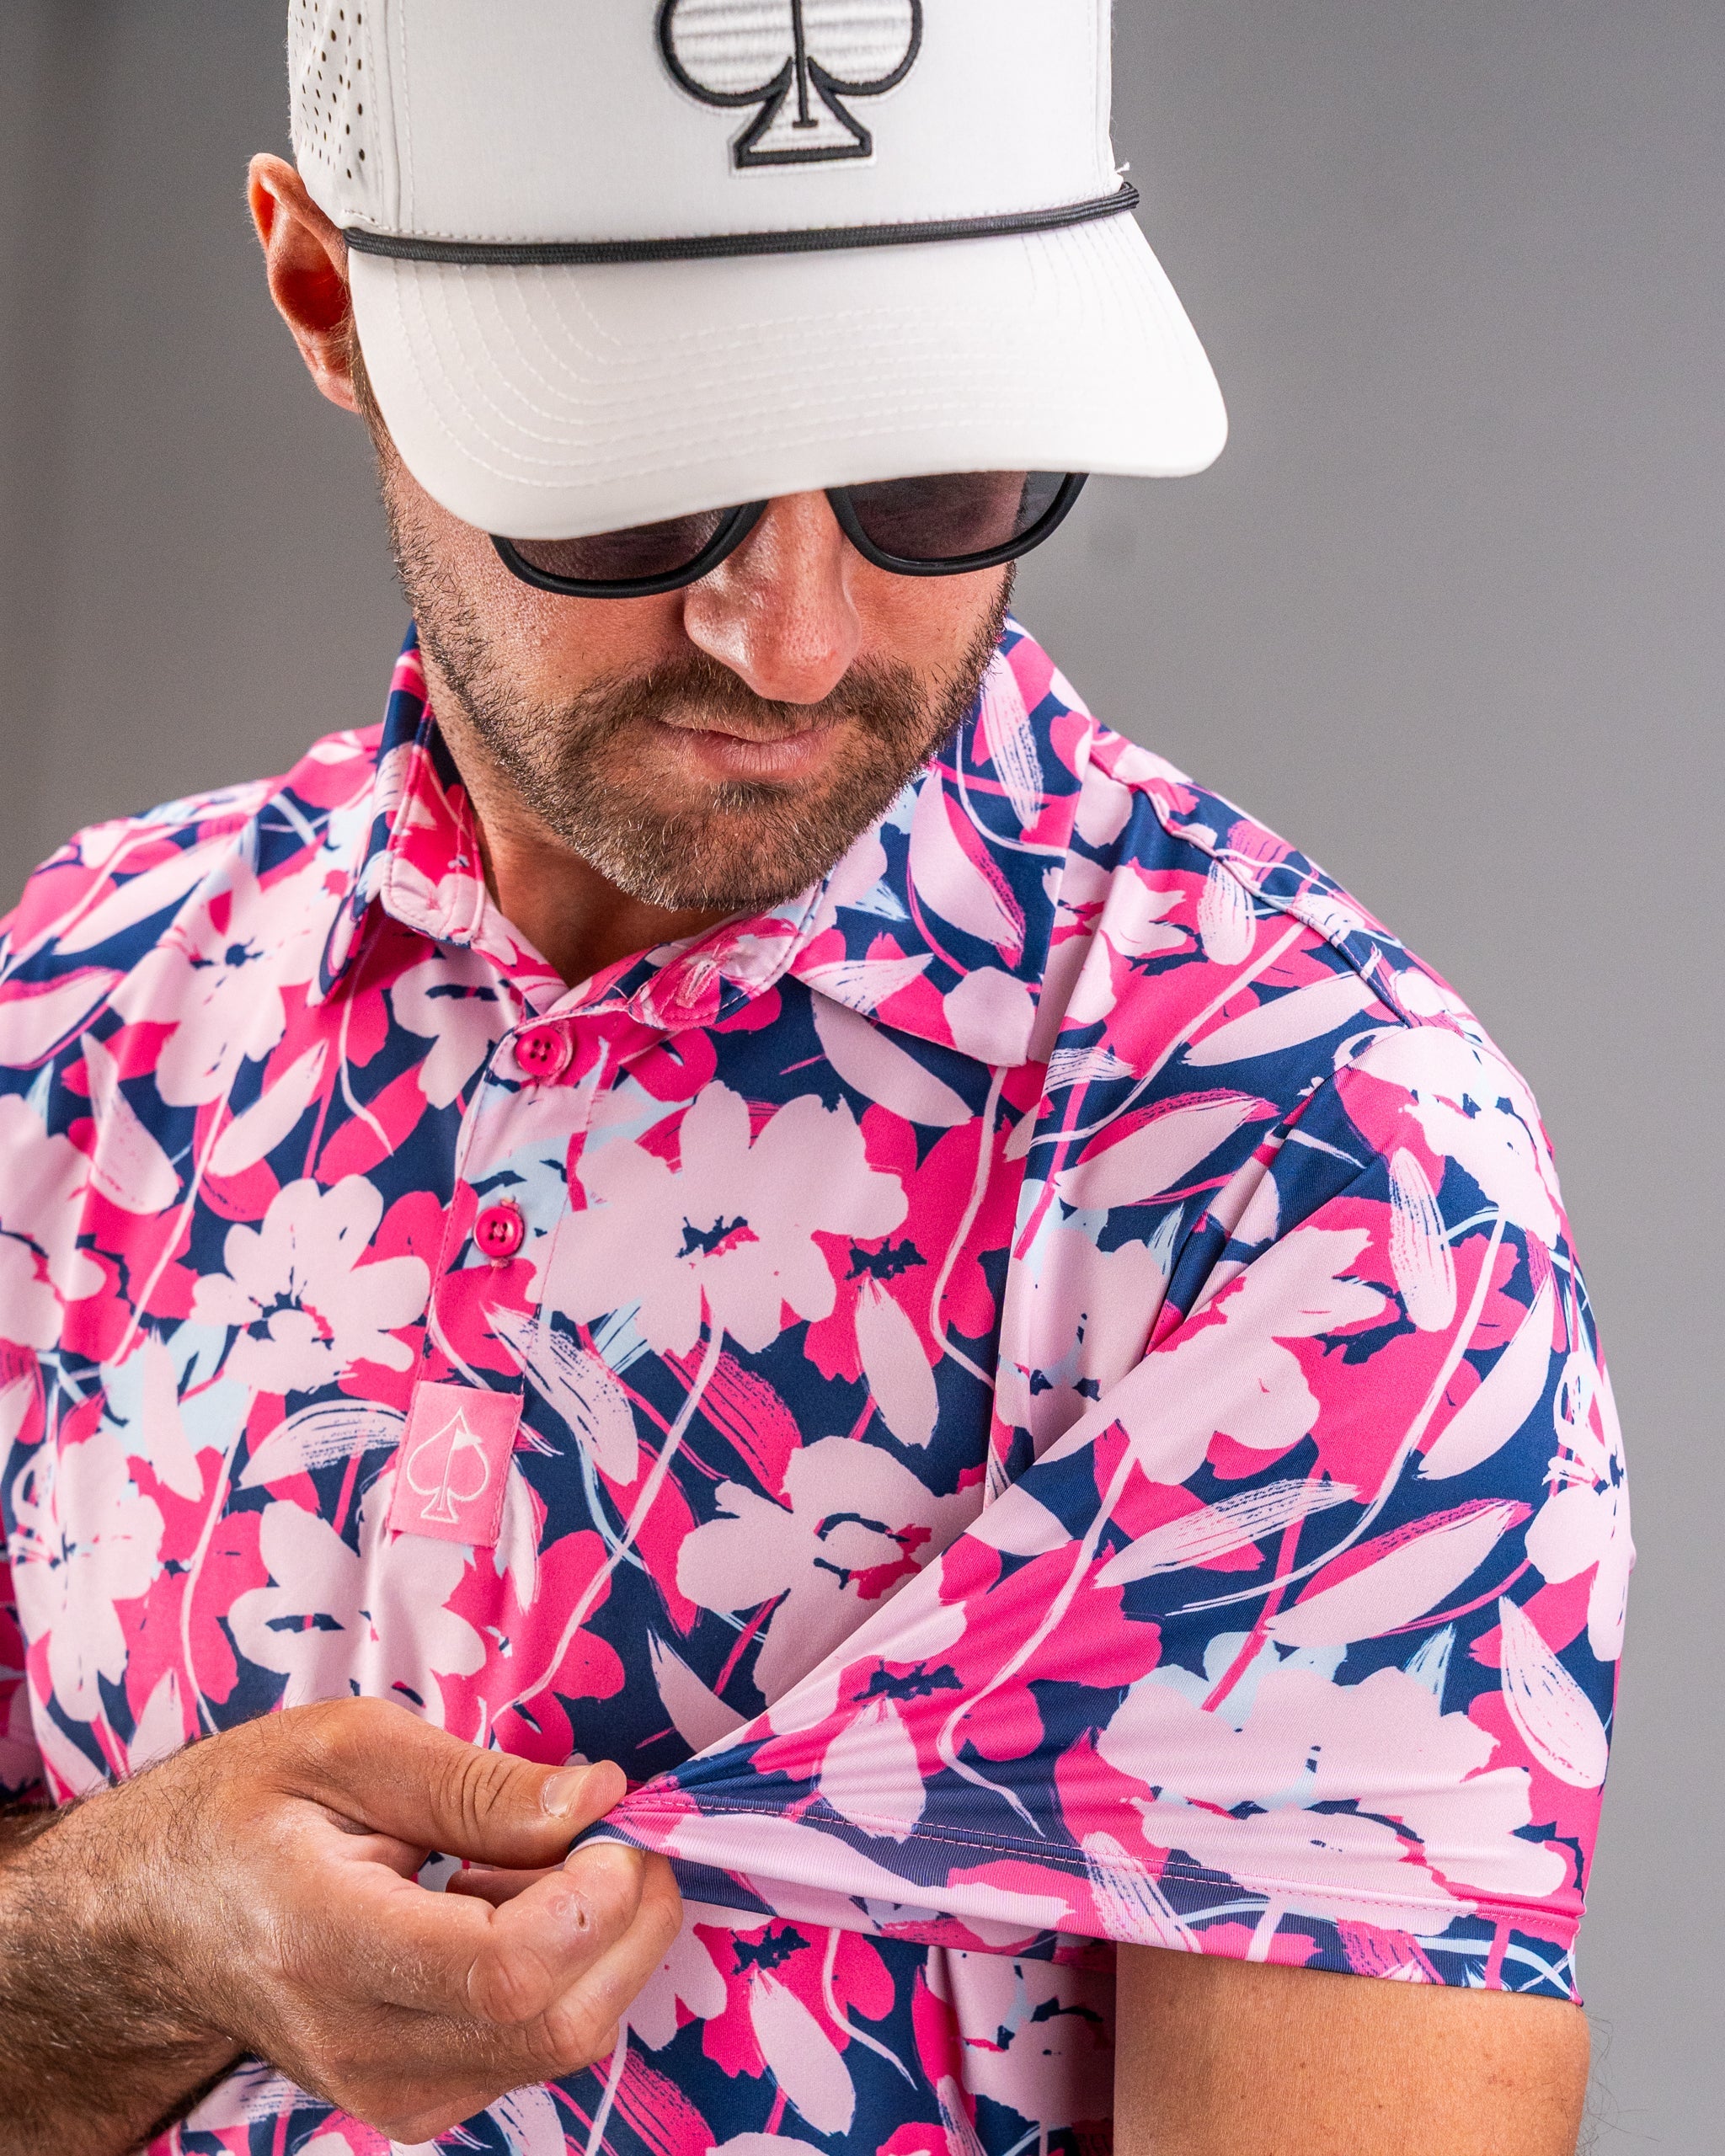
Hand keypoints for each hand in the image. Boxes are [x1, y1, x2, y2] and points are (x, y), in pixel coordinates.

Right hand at [0, 1699, 681, 2149]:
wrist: (151, 1922)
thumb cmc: (240, 1812)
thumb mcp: (348, 1748)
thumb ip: (478, 1783)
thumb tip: (599, 1798)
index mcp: (326, 1942)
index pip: (505, 1971)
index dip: (594, 1897)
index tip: (609, 1821)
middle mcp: (359, 2045)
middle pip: (556, 2023)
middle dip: (628, 1920)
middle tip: (611, 1829)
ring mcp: (386, 2092)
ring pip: (561, 2043)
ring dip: (597, 1945)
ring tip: (533, 1861)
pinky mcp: (413, 2101)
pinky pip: (533, 2050)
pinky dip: (562, 1975)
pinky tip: (509, 1909)